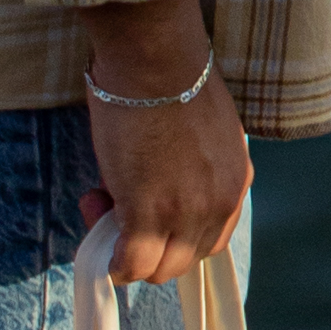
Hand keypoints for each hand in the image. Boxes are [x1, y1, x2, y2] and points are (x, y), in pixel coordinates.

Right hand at [80, 0, 251, 282]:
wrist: (156, 59)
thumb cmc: (170, 77)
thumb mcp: (202, 132)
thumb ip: (192, 166)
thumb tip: (155, 180)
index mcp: (236, 181)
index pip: (211, 238)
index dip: (174, 230)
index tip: (146, 200)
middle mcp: (220, 204)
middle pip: (185, 260)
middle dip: (149, 243)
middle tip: (115, 201)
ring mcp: (186, 213)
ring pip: (158, 270)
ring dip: (126, 250)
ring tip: (100, 201)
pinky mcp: (148, 214)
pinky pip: (129, 265)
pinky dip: (110, 259)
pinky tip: (94, 218)